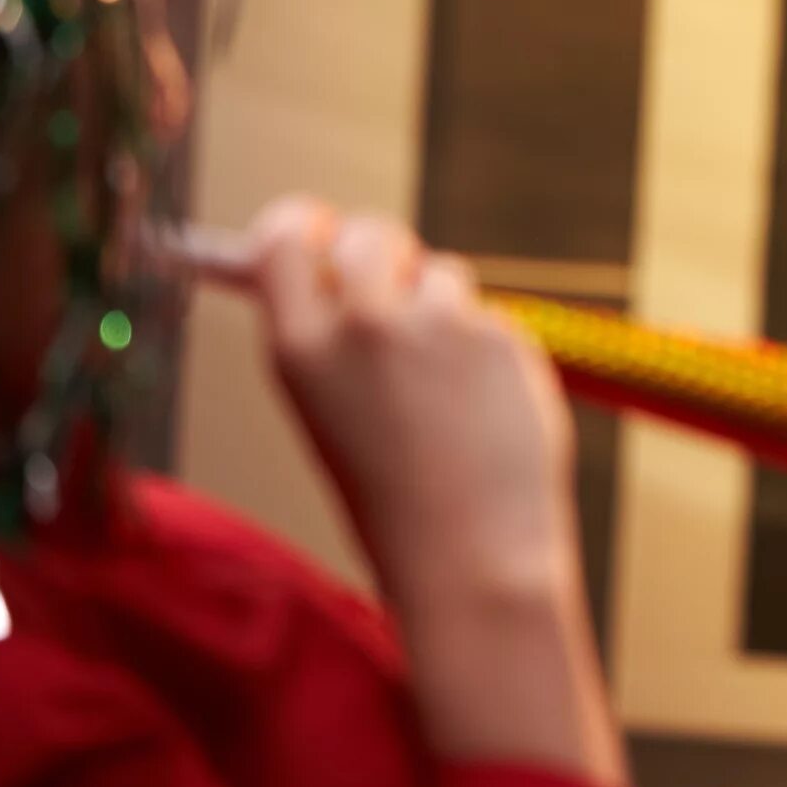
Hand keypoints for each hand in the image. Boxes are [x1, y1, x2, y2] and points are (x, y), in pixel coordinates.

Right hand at [245, 197, 580, 617]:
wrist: (472, 559)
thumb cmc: (393, 502)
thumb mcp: (329, 416)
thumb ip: (331, 340)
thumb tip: (336, 269)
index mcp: (300, 349)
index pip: (284, 239)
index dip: (303, 226)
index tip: (318, 230)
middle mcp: (365, 324)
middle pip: (370, 234)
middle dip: (385, 254)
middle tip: (396, 296)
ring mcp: (439, 325)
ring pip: (442, 276)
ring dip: (444, 312)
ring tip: (445, 397)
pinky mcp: (502, 334)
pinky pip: (489, 318)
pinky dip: (489, 351)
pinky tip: (487, 412)